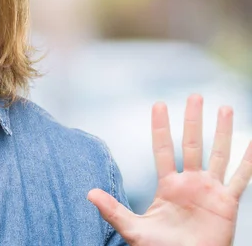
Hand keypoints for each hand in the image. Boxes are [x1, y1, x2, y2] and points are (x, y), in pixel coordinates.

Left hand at [88, 94, 251, 245]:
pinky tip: (251, 142)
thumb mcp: (134, 228)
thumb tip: (89, 193)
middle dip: (193, 120)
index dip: (161, 127)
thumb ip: (113, 210)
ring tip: (224, 108)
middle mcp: (190, 183)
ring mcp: (210, 191)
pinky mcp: (227, 204)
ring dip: (222, 132)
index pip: (162, 149)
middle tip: (195, 96)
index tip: (159, 104)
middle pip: (192, 144)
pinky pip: (241, 179)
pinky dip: (248, 161)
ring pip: (218, 154)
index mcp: (168, 185)